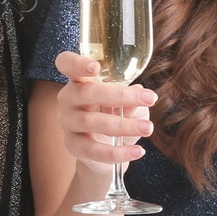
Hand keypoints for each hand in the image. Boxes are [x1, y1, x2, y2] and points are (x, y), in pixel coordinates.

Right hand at [52, 51, 154, 176]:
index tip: (95, 67)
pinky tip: (138, 151)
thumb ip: (134, 97)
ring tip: (148, 128)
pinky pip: (93, 150)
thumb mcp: (130, 103)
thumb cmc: (117, 116)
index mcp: (80, 80)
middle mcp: (69, 99)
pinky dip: (117, 152)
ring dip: (123, 125)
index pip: (67, 64)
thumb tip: (140, 95)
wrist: (105, 150)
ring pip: (91, 122)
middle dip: (120, 95)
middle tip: (149, 99)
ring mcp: (68, 123)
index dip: (77, 63)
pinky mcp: (73, 146)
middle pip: (86, 92)